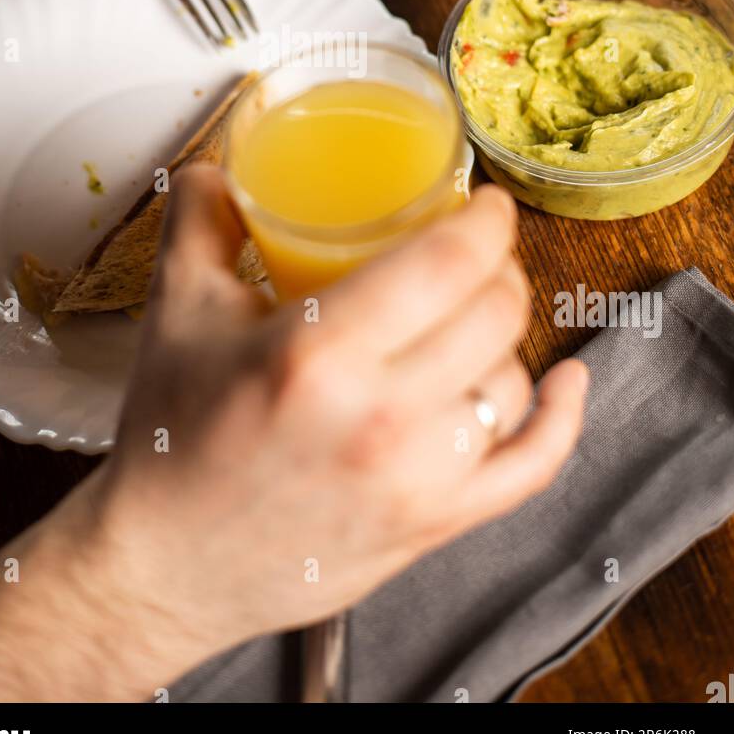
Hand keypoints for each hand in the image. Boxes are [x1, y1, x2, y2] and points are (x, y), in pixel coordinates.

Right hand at [92, 167, 587, 673]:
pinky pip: (532, 468)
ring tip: (472, 316)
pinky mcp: (431, 526)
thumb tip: (215, 169)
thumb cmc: (171, 440)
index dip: (487, 221)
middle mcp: (378, 419)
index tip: (486, 204)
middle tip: (476, 252)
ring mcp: (414, 479)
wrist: (166, 565)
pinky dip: (562, 419)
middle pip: (494, 313)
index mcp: (316, 352)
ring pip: (513, 380)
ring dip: (506, 334)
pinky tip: (567, 382)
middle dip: (499, 266)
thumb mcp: (178, 314)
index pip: (447, 263)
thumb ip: (199, 223)